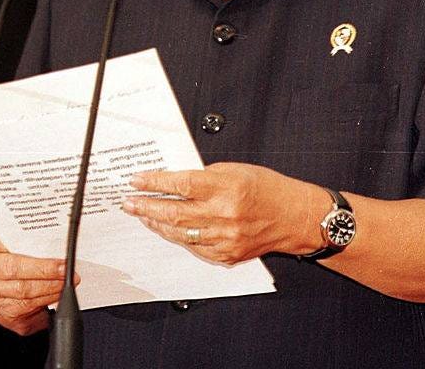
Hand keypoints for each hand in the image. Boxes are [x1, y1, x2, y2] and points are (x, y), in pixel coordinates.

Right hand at [0, 224, 74, 335]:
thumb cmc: (2, 238)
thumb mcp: (10, 226)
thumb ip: (31, 233)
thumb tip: (60, 238)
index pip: (15, 264)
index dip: (42, 268)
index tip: (63, 266)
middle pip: (20, 286)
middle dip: (50, 283)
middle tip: (70, 277)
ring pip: (22, 303)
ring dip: (49, 296)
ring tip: (64, 286)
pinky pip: (22, 317)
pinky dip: (41, 310)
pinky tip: (53, 300)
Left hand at [121, 162, 323, 264]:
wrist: (295, 217)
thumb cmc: (269, 189)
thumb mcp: (236, 170)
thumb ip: (206, 176)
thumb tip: (176, 181)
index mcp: (226, 187)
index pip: (181, 184)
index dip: (155, 182)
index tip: (137, 180)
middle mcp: (224, 214)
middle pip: (174, 211)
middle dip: (146, 205)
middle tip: (129, 201)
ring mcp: (225, 238)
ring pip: (179, 232)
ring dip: (157, 223)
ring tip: (142, 214)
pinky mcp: (227, 254)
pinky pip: (193, 247)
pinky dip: (177, 237)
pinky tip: (167, 229)